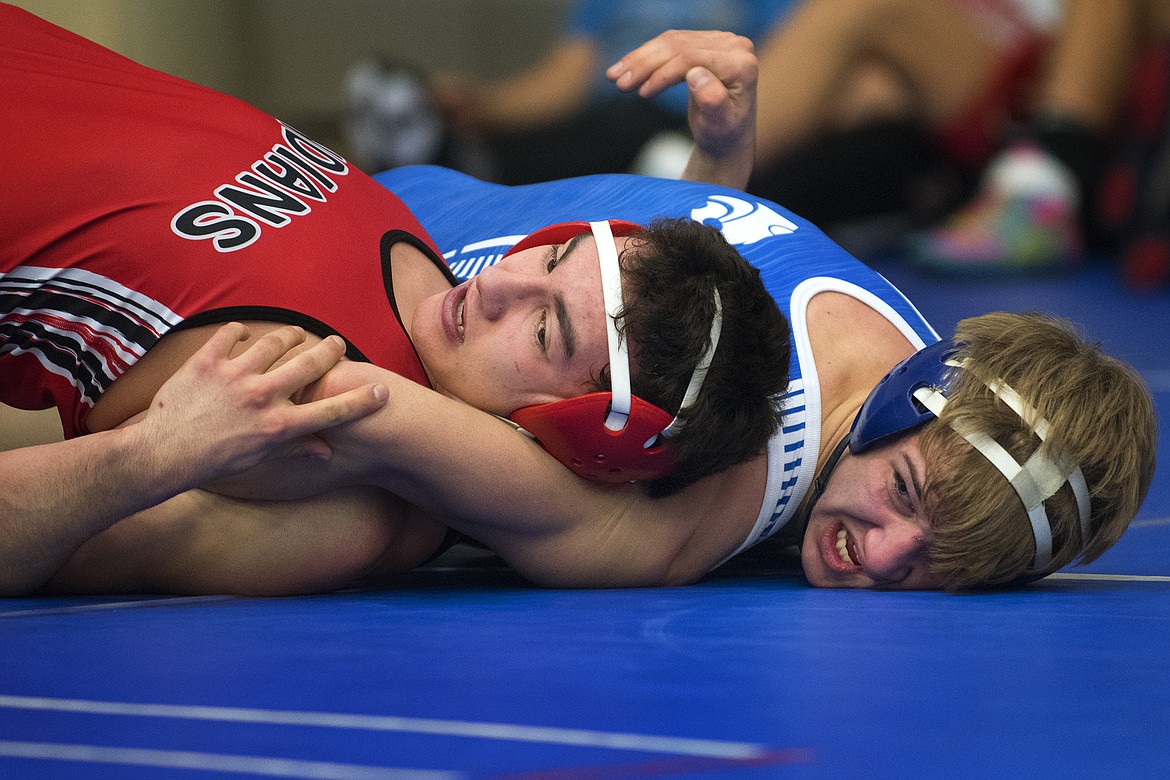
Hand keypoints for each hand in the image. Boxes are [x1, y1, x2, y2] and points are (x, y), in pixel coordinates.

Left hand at [138, 323, 387, 483]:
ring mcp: (235, 376)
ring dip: (289, 336)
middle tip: (338, 343)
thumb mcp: (259, 456)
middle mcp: (263, 396)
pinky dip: (239, 332)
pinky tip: (243, 334)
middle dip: (330, 352)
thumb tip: (324, 450)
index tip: (382, 392)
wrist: (163, 453)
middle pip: (309, 365)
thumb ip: (294, 446)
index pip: (331, 412)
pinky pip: (229, 336)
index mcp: (279, 425)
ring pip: (273, 343)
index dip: (361, 402)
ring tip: (296, 333)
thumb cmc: (213, 460)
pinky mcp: (207, 362)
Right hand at [607, 29, 757, 183]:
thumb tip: (697, 76)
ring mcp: (721, 41)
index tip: (640, 94)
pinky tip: (626, 67)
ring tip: (613, 76)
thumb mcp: (718, 124)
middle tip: (616, 81)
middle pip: (680, 47)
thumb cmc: (722, 135)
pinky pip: (672, 43)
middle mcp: (735, 46)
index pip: (693, 59)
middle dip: (645, 64)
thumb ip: (712, 100)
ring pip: (671, 42)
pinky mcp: (707, 42)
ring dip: (639, 59)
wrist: (726, 136)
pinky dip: (647, 56)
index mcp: (742, 64)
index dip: (663, 74)